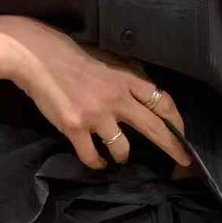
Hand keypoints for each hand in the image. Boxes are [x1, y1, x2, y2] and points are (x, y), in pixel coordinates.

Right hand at [0, 16, 191, 169]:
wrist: (37, 59)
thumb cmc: (72, 58)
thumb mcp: (107, 61)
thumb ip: (128, 77)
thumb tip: (148, 94)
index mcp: (125, 79)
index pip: (162, 101)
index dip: (177, 121)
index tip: (184, 136)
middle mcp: (115, 98)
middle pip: (154, 128)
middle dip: (172, 148)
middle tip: (181, 162)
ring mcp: (95, 116)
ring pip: (123, 149)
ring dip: (122, 157)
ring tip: (118, 157)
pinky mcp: (75, 129)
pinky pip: (93, 157)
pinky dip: (98, 164)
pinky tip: (98, 162)